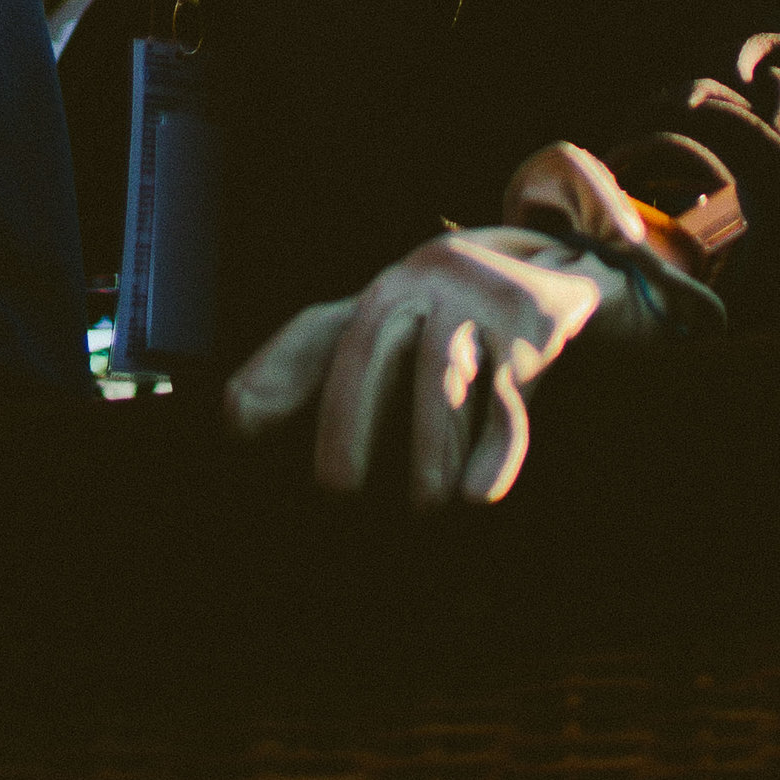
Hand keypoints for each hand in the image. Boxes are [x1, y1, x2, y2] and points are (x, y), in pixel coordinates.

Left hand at [224, 227, 649, 507]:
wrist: (550, 273)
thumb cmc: (440, 315)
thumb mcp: (378, 325)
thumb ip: (306, 360)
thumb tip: (229, 416)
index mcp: (387, 288)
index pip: (326, 331)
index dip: (283, 373)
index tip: (240, 426)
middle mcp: (427, 283)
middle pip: (374, 344)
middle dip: (350, 413)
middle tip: (337, 488)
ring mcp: (480, 304)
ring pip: (441, 379)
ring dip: (426, 448)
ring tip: (420, 507)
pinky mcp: (533, 335)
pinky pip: (509, 398)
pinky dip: (493, 450)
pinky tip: (476, 496)